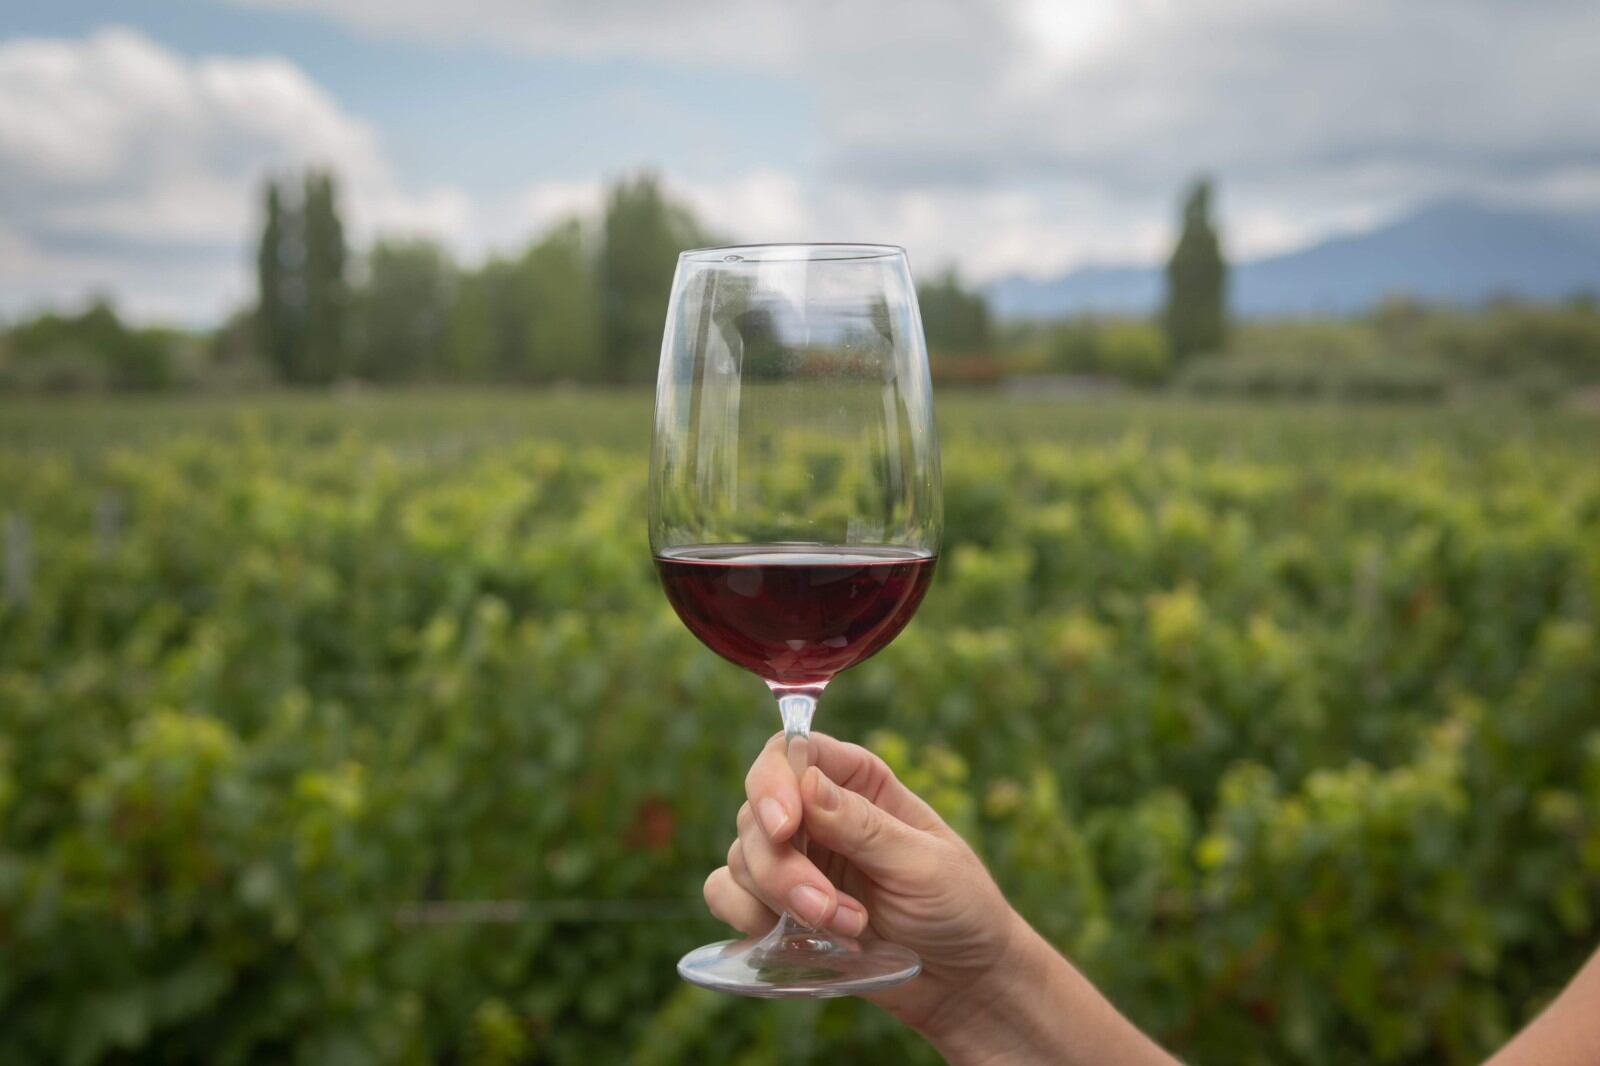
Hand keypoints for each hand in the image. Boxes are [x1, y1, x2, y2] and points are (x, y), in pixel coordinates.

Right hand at [703, 730, 1020, 1033]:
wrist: (963, 981)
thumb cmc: (960, 908)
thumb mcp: (925, 864)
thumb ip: (864, 827)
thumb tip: (806, 783)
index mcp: (858, 781)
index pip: (789, 752)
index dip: (773, 783)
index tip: (784, 827)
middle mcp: (817, 812)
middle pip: (757, 813)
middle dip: (782, 867)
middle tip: (826, 910)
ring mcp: (795, 859)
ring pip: (740, 857)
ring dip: (779, 900)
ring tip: (845, 930)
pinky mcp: (778, 907)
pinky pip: (726, 895)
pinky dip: (747, 917)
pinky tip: (795, 939)